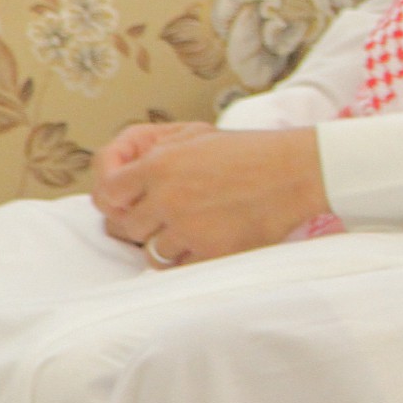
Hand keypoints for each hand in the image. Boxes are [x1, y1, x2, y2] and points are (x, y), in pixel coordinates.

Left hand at [91, 126, 330, 264]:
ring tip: (188, 231)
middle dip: (139, 224)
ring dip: (165, 244)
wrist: (296, 172)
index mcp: (161, 164)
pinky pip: (180, 269)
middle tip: (159, 218)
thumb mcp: (198, 133)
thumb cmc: (251, 150)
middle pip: (125, 227)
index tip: (126, 202)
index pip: (107, 192)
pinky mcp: (211, 253)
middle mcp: (167, 197)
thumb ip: (157, 149)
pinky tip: (204, 244)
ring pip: (151, 252)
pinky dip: (187, 260)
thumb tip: (127, 169)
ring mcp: (188, 228)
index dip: (113, 200)